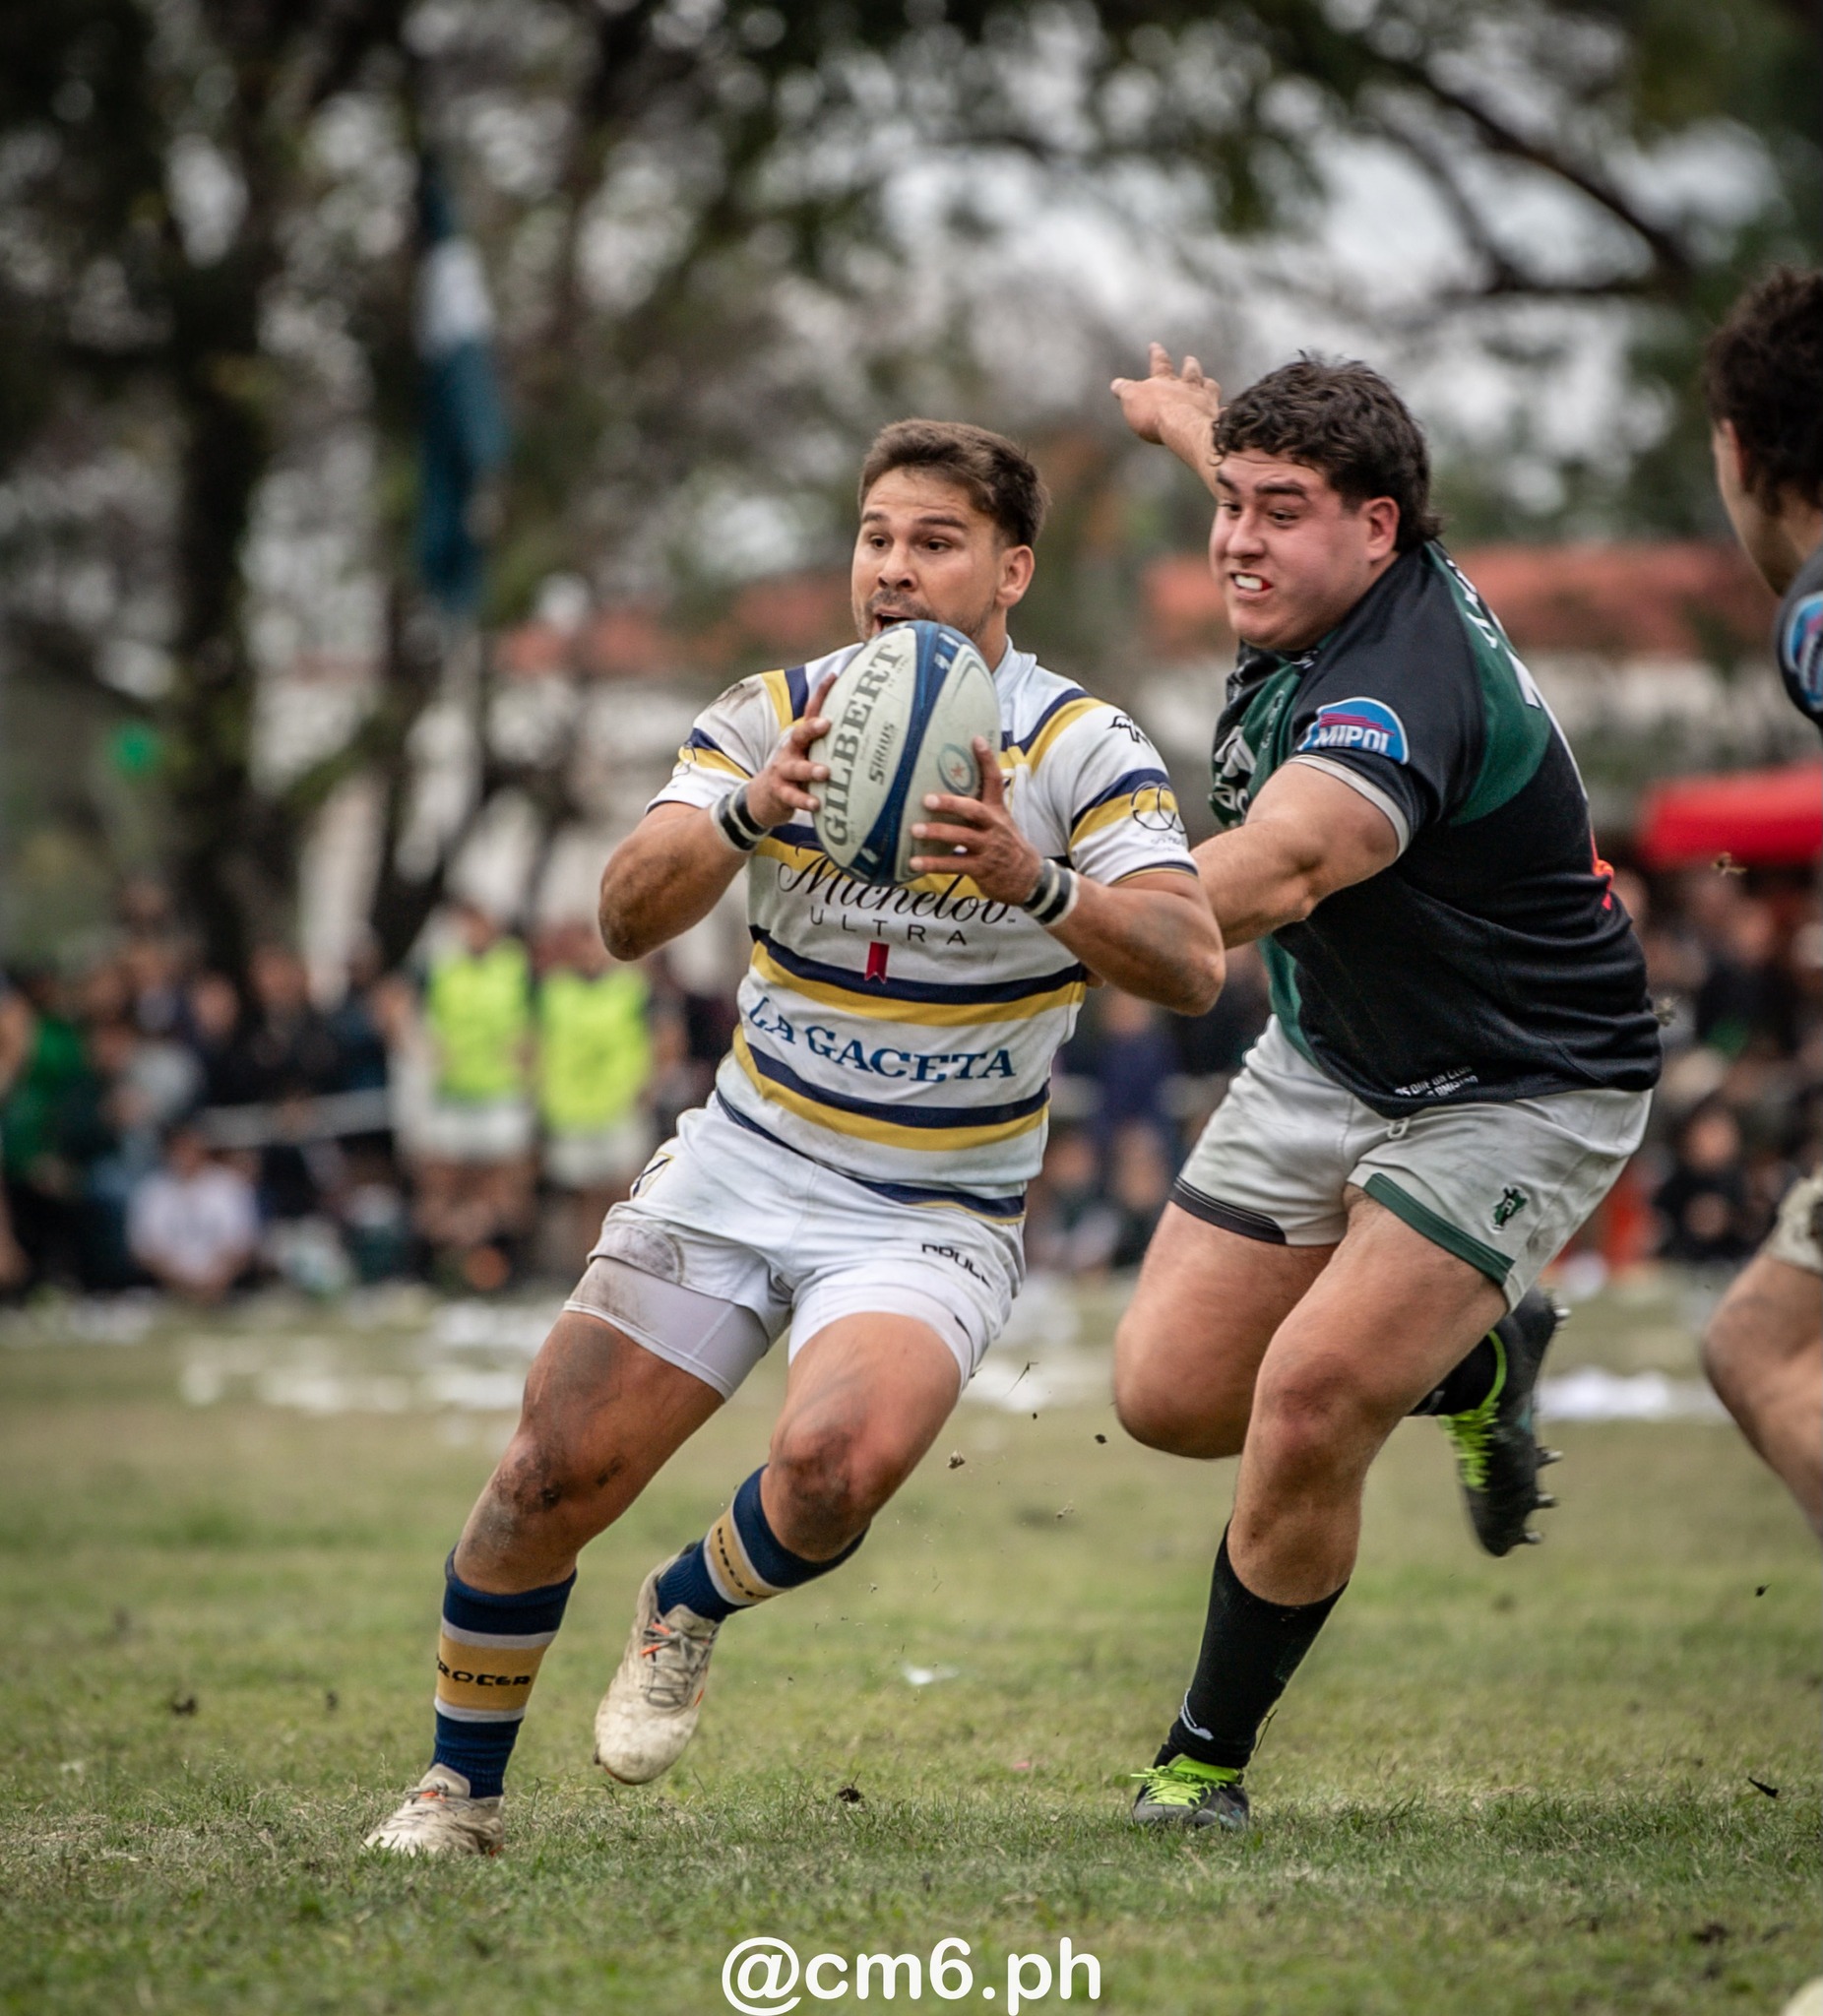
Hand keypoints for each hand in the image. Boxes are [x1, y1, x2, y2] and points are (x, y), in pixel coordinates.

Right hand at [745, 672, 836, 827]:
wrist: (764, 798)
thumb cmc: (798, 773)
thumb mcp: (811, 755)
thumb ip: (833, 747)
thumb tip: (871, 736)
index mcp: (802, 740)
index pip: (811, 713)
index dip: (821, 694)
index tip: (834, 677)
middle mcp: (791, 751)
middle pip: (800, 735)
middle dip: (812, 728)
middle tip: (827, 724)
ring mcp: (783, 771)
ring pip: (796, 767)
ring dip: (810, 769)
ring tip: (825, 772)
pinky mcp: (780, 792)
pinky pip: (792, 796)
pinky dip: (804, 800)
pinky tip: (816, 804)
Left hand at [908, 738, 1042, 902]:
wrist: (1027, 878)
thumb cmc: (1005, 845)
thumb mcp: (1000, 822)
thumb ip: (978, 807)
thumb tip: (948, 787)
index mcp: (996, 811)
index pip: (994, 780)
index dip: (986, 760)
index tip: (975, 739)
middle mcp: (993, 826)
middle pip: (973, 810)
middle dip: (950, 804)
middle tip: (927, 799)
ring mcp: (988, 848)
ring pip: (961, 837)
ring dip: (937, 833)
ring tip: (914, 829)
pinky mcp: (981, 868)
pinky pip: (954, 865)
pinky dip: (933, 864)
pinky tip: (914, 862)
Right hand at [1110, 342, 1222, 464]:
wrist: (1183, 427)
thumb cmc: (1155, 414)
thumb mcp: (1131, 400)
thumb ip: (1125, 391)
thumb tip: (1116, 384)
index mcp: (1164, 381)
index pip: (1159, 363)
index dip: (1157, 354)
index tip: (1155, 346)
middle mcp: (1186, 386)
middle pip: (1189, 371)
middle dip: (1188, 365)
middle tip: (1190, 358)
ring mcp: (1203, 400)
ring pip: (1208, 386)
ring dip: (1207, 382)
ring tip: (1208, 381)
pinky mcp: (1214, 416)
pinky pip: (1221, 411)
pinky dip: (1222, 410)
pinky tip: (1224, 411)